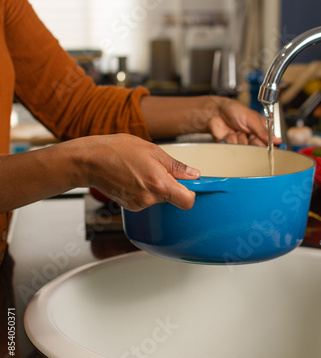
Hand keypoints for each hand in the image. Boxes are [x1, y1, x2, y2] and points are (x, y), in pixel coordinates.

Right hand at [84, 134, 199, 210]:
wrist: (90, 161)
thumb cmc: (117, 150)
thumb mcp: (152, 150)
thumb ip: (175, 165)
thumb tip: (193, 174)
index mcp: (159, 183)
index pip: (187, 201)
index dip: (191, 193)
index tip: (189, 184)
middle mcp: (150, 199)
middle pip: (172, 198)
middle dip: (169, 184)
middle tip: (157, 168)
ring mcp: (138, 205)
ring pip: (158, 199)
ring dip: (155, 187)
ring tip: (140, 171)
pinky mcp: (130, 207)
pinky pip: (146, 200)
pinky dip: (143, 191)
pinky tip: (132, 178)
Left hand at [206, 97, 280, 145]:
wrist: (216, 111)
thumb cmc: (235, 110)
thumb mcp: (252, 119)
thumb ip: (263, 131)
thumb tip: (277, 140)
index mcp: (259, 129)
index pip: (267, 142)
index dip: (268, 146)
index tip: (269, 149)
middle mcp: (250, 136)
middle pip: (256, 148)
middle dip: (252, 142)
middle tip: (250, 135)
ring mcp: (240, 141)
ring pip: (244, 149)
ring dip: (240, 139)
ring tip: (237, 130)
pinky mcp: (230, 144)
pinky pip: (233, 148)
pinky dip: (231, 140)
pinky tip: (229, 133)